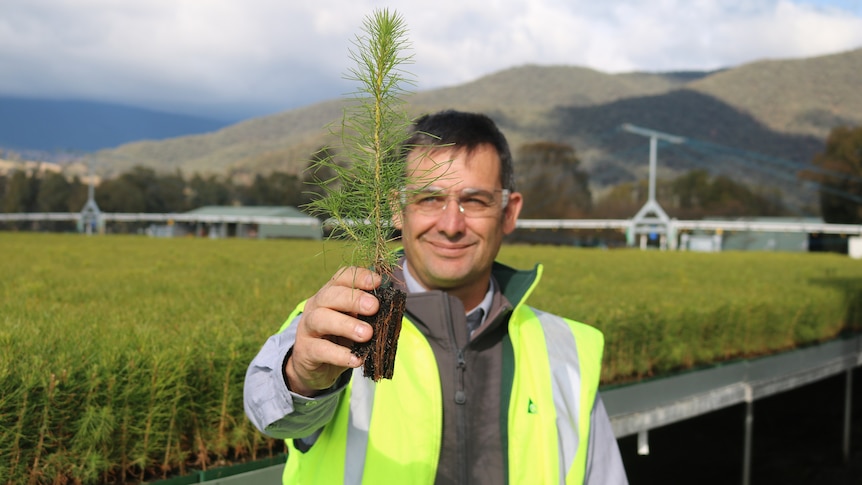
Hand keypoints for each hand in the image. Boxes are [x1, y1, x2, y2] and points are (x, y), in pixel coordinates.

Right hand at [285, 267, 379, 396]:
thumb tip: (392, 309)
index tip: (378, 282)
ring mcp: (307, 327)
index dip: (359, 277)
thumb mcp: (354, 323)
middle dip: (353, 299)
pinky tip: (357, 359)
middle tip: (374, 307)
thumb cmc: (340, 339)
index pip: (342, 278)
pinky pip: (320, 350)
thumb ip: (368, 314)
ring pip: (320, 319)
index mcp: (330, 294)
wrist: (315, 366)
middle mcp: (316, 306)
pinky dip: (339, 355)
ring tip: (367, 334)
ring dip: (346, 325)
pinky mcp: (306, 350)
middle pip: (330, 295)